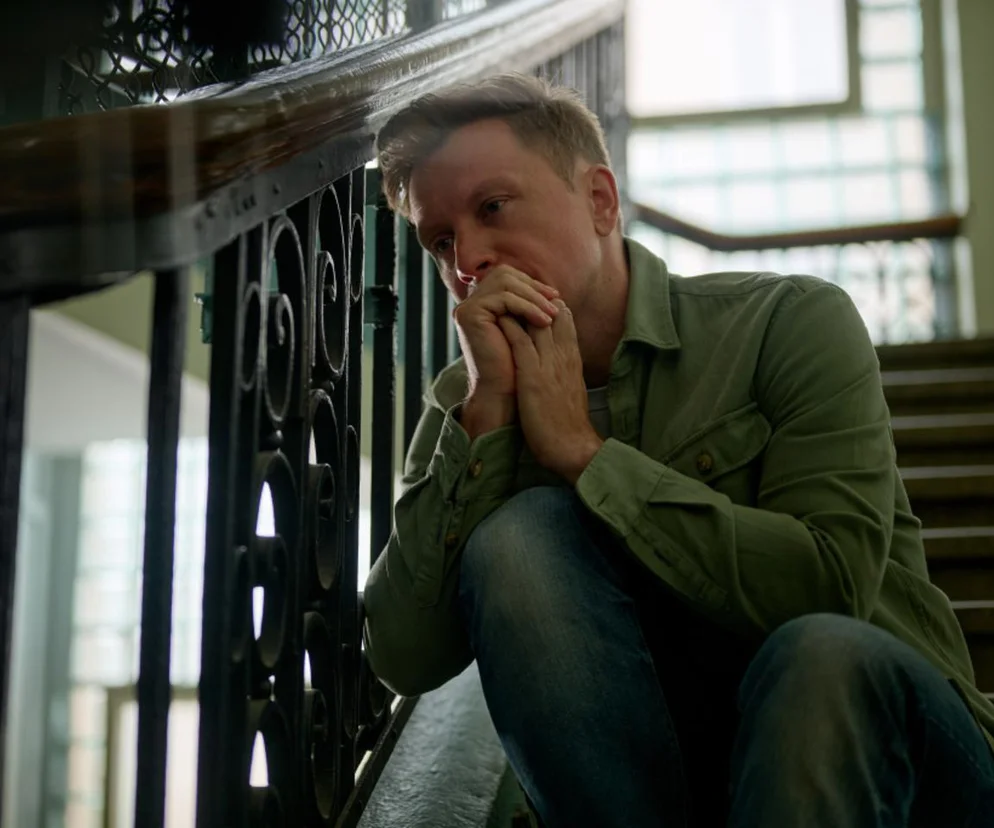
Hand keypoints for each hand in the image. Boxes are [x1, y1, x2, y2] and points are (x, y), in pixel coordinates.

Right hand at [453, 266, 560, 438]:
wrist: (504, 394)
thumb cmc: (518, 367)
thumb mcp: (528, 330)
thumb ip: (531, 308)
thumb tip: (553, 290)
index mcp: (484, 304)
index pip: (509, 278)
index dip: (533, 284)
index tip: (556, 297)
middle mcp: (472, 303)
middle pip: (505, 274)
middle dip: (533, 287)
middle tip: (556, 302)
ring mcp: (467, 307)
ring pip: (505, 283)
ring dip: (533, 297)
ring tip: (552, 315)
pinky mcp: (468, 314)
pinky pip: (503, 298)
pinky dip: (526, 306)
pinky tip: (543, 321)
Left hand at [498, 300, 603, 483]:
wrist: (572, 447)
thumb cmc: (568, 424)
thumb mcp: (570, 389)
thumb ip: (562, 371)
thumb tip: (551, 363)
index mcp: (573, 358)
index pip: (565, 319)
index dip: (547, 303)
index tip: (529, 297)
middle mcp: (564, 356)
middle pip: (553, 312)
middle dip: (533, 297)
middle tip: (511, 286)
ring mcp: (549, 365)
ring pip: (536, 321)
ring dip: (519, 306)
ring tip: (500, 294)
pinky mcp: (534, 377)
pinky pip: (521, 342)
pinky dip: (509, 326)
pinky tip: (495, 317)